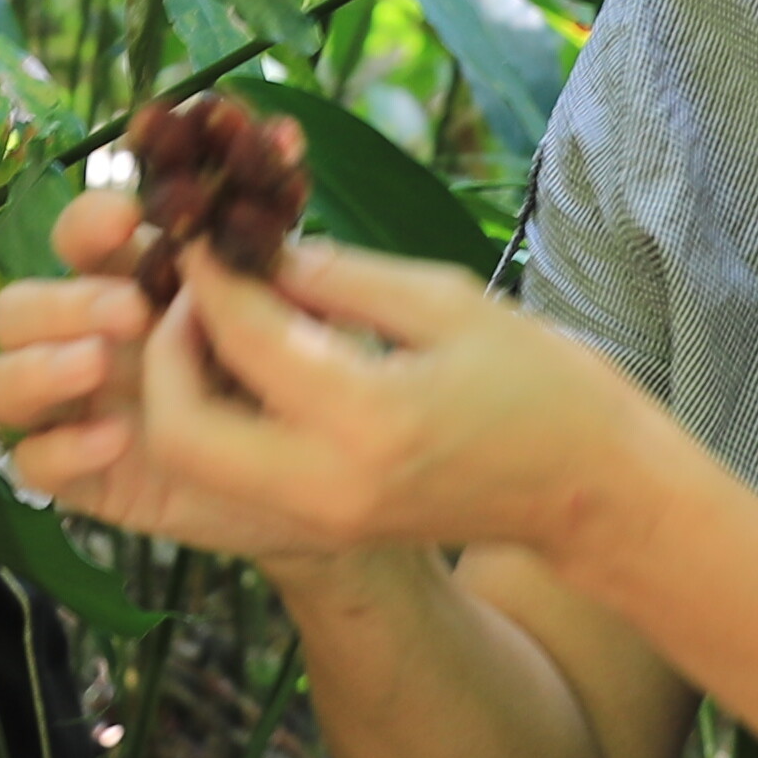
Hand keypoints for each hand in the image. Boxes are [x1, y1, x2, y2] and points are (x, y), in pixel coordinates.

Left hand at [0, 187, 607, 569]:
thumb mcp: (446, 301)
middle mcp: (328, 485)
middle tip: (192, 289)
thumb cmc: (543, 383)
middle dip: (165, 350)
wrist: (592, 492)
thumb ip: (339, 276)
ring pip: (193, 461)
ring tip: (215, 319)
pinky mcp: (323, 529)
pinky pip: (230, 475)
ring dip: (180, 387)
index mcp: (369, 419)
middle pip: (180, 428)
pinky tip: (246, 361)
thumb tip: (253, 247)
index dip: (209, 275)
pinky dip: (214, 417)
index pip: (244, 337)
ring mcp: (322, 519)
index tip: (200, 228)